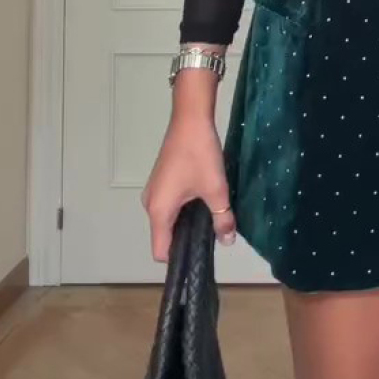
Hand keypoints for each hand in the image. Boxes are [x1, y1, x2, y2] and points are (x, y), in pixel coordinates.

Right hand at [141, 116, 235, 260]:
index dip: (179, 259)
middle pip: (165, 237)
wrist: (190, 119)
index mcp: (158, 211)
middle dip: (187, 241)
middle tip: (213, 240)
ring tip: (212, 222)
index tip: (200, 258)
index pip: (160, 251)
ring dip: (188, 224)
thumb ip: (222, 218)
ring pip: (168, 220)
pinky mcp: (161, 182)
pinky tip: (204, 204)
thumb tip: (227, 241)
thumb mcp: (216, 190)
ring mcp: (154, 192)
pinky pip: (170, 207)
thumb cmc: (200, 156)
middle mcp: (150, 205)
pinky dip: (185, 211)